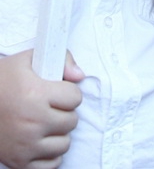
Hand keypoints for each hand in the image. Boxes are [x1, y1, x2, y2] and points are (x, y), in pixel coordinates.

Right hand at [0, 50, 82, 168]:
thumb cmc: (2, 81)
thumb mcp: (27, 60)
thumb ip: (59, 60)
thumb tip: (79, 75)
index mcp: (35, 94)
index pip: (75, 98)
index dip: (69, 92)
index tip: (58, 92)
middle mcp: (32, 122)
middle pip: (71, 121)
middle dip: (65, 112)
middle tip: (51, 107)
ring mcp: (26, 145)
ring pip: (64, 144)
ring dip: (59, 133)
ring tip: (46, 123)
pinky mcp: (19, 162)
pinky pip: (52, 164)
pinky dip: (50, 154)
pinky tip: (41, 140)